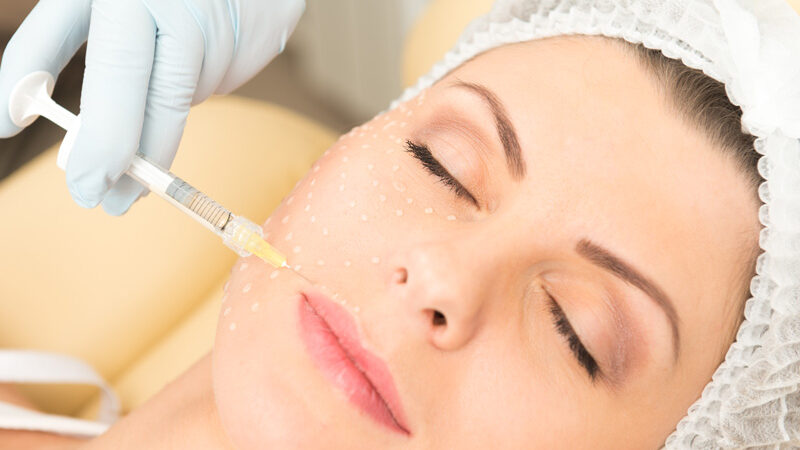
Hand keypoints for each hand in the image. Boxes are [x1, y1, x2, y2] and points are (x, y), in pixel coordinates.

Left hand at [0, 0, 303, 214]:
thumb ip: (52, 44)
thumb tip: (18, 119)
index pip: (114, 73)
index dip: (96, 133)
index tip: (65, 169)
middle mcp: (186, 11)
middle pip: (160, 104)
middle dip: (130, 160)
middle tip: (106, 200)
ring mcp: (230, 29)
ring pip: (186, 96)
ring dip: (164, 104)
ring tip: (164, 55)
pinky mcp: (261, 44)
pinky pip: (217, 83)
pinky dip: (197, 79)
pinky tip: (198, 48)